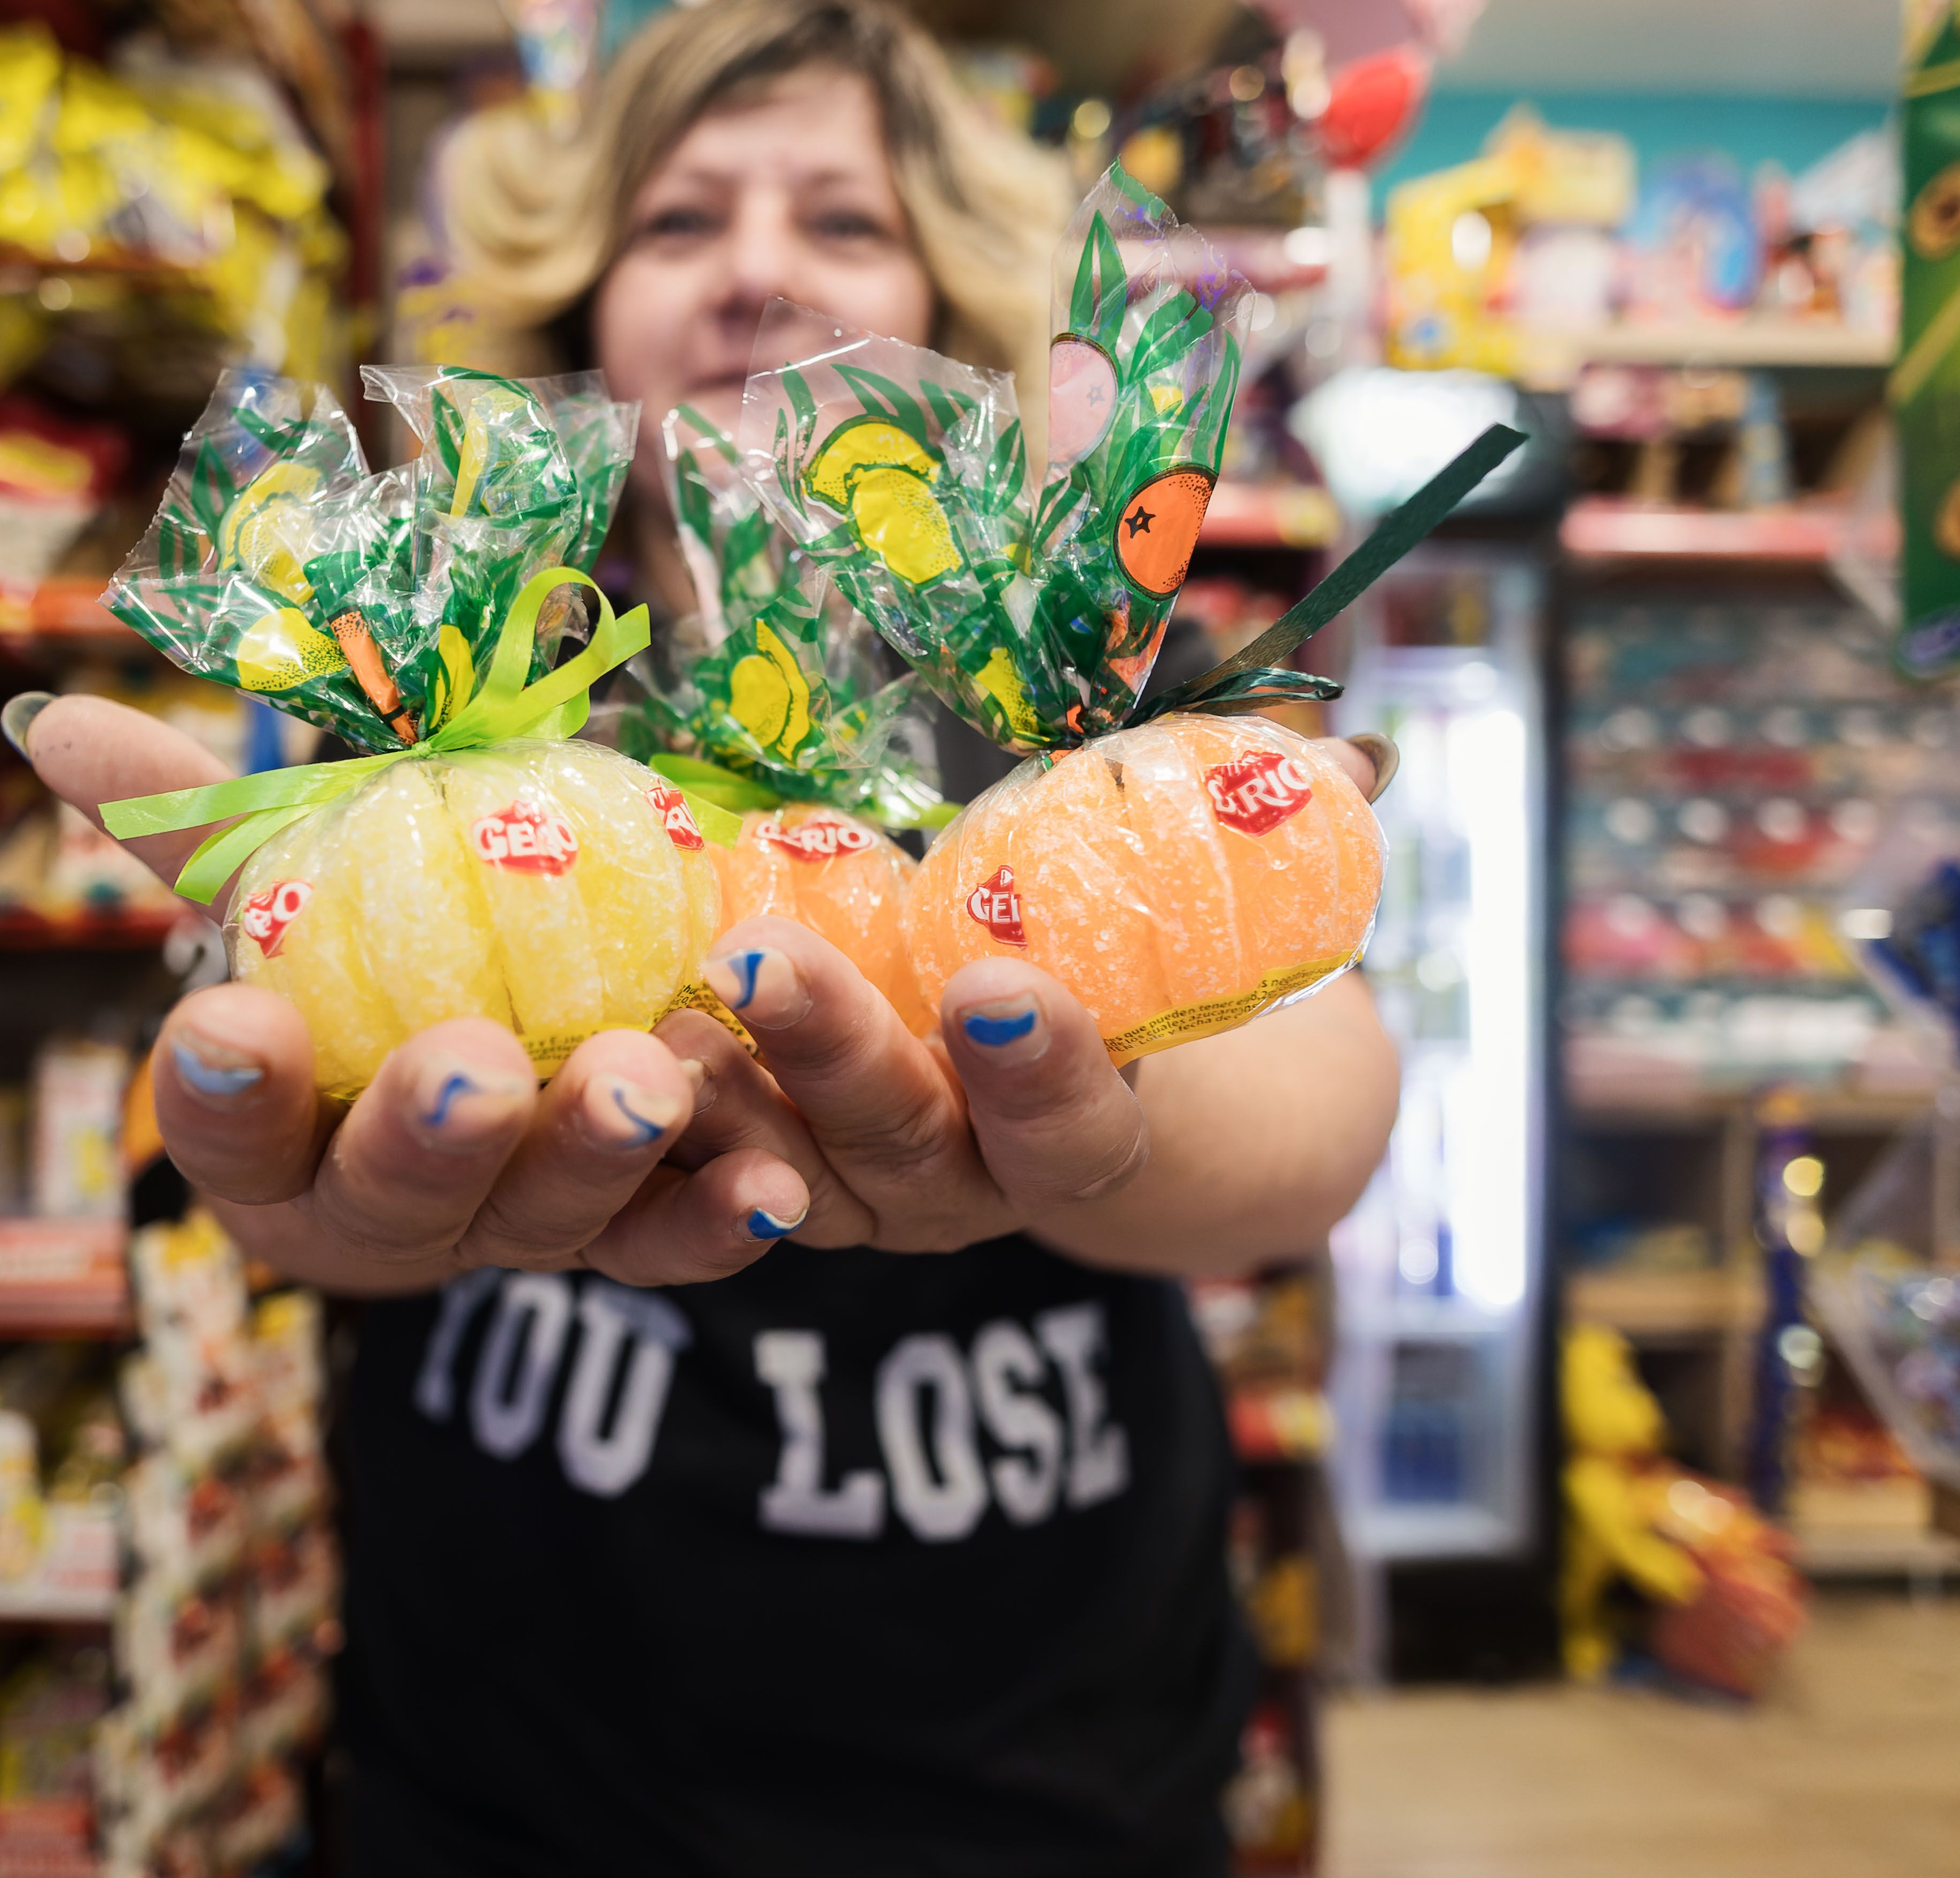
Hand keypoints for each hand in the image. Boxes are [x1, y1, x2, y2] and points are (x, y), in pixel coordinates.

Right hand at [15, 695, 811, 1295]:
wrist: (500, 1049)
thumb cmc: (363, 965)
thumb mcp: (282, 887)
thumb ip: (188, 822)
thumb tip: (44, 721)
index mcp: (269, 1144)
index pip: (223, 1128)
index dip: (223, 1092)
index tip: (234, 1025)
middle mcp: (381, 1211)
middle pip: (390, 1193)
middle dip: (431, 1134)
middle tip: (477, 1068)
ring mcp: (509, 1236)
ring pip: (545, 1218)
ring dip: (596, 1154)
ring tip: (647, 1079)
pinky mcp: (629, 1241)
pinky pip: (674, 1245)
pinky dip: (720, 1221)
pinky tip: (774, 1182)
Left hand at [654, 735, 1399, 1272]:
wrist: (1040, 1088)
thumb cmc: (1112, 969)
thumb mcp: (1175, 912)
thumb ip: (1246, 839)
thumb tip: (1356, 761)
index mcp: (1082, 1133)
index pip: (1072, 1125)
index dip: (1041, 1065)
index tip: (996, 985)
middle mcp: (968, 1184)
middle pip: (901, 1141)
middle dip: (835, 1049)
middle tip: (764, 959)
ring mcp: (858, 1197)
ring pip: (783, 1170)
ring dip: (717, 1088)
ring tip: (651, 994)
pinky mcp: (764, 1185)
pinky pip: (701, 1173)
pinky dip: (658, 1112)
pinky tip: (603, 1038)